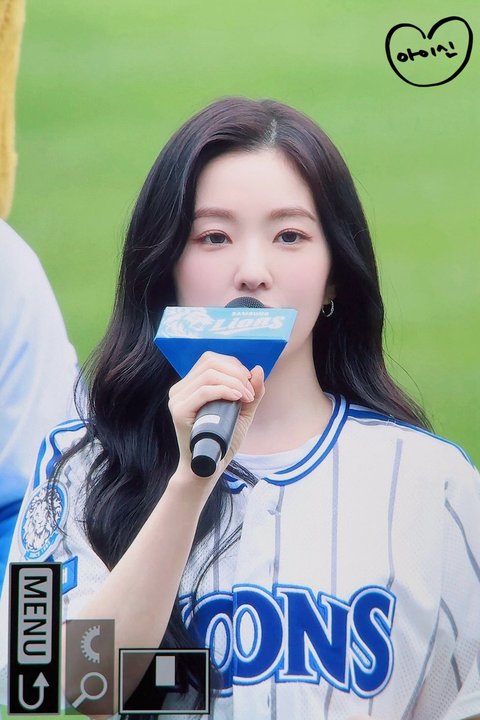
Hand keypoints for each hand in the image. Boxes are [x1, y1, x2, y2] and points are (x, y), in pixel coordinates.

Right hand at [168, 352, 264, 484]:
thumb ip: (252, 392)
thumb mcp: (242, 412)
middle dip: (236, 373)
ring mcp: (177, 399)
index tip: (250, 384)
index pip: (211, 360)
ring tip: (246, 397)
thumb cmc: (223, 441)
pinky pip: (203, 391)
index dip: (234, 366)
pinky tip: (237, 398)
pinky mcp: (179, 411)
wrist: (209, 467)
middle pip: (210, 362)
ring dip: (234, 382)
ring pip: (208, 374)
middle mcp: (180, 389)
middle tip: (250, 393)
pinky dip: (224, 390)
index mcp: (190, 385)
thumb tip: (258, 369)